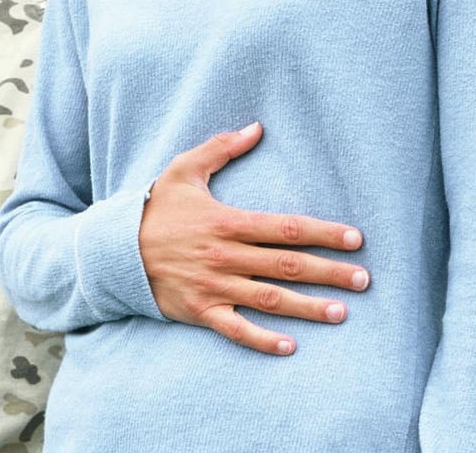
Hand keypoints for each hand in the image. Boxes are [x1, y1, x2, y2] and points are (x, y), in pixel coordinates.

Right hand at [139, 122, 369, 355]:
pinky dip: (263, 340)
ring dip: (308, 308)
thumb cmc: (153, 208)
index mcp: (228, 222)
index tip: (355, 239)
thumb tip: (256, 128)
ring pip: (270, 300)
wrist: (111, 250)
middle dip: (330, 273)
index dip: (325, 234)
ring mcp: (214, 287)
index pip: (287, 228)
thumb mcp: (184, 170)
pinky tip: (290, 347)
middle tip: (364, 280)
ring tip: (342, 313)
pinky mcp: (200, 311)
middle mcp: (226, 256)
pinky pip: (236, 330)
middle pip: (288, 266)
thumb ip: (221, 148)